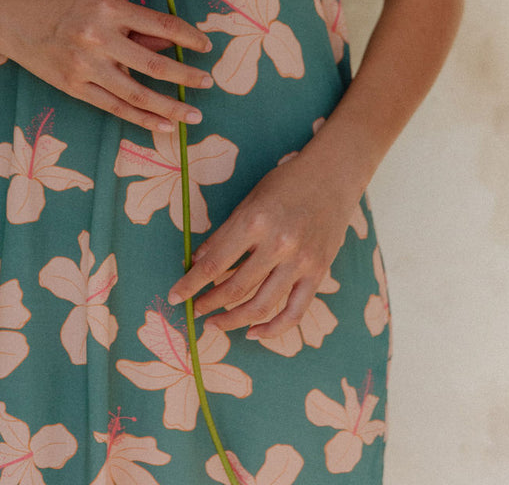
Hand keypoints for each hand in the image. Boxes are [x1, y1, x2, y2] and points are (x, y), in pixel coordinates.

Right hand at [0, 0, 212, 132]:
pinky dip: (141, 118)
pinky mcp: (73, 86)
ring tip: (192, 113)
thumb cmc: (57, 4)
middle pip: (154, 64)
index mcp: (108, 8)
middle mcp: (98, 37)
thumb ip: (130, 22)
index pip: (161, 23)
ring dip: (170, 105)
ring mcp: (85, 65)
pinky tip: (163, 125)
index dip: (187, 36)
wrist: (9, 18)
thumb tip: (167, 42)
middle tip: (208, 83)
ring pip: (137, 92)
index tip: (206, 46)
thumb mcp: (96, 1)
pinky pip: (114, 107)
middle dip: (186, 76)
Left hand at [167, 150, 361, 339]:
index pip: (215, 262)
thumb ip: (225, 234)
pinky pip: (294, 312)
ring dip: (233, 320)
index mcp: (254, 221)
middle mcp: (278, 244)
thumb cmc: (285, 182)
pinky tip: (253, 332)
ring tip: (216, 324)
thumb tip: (199, 262)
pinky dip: (272, 329)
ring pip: (261, 305)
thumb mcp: (249, 200)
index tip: (175, 297)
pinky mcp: (319, 273)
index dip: (191, 284)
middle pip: (235, 288)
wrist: (333, 176)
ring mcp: (301, 261)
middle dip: (209, 303)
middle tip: (195, 310)